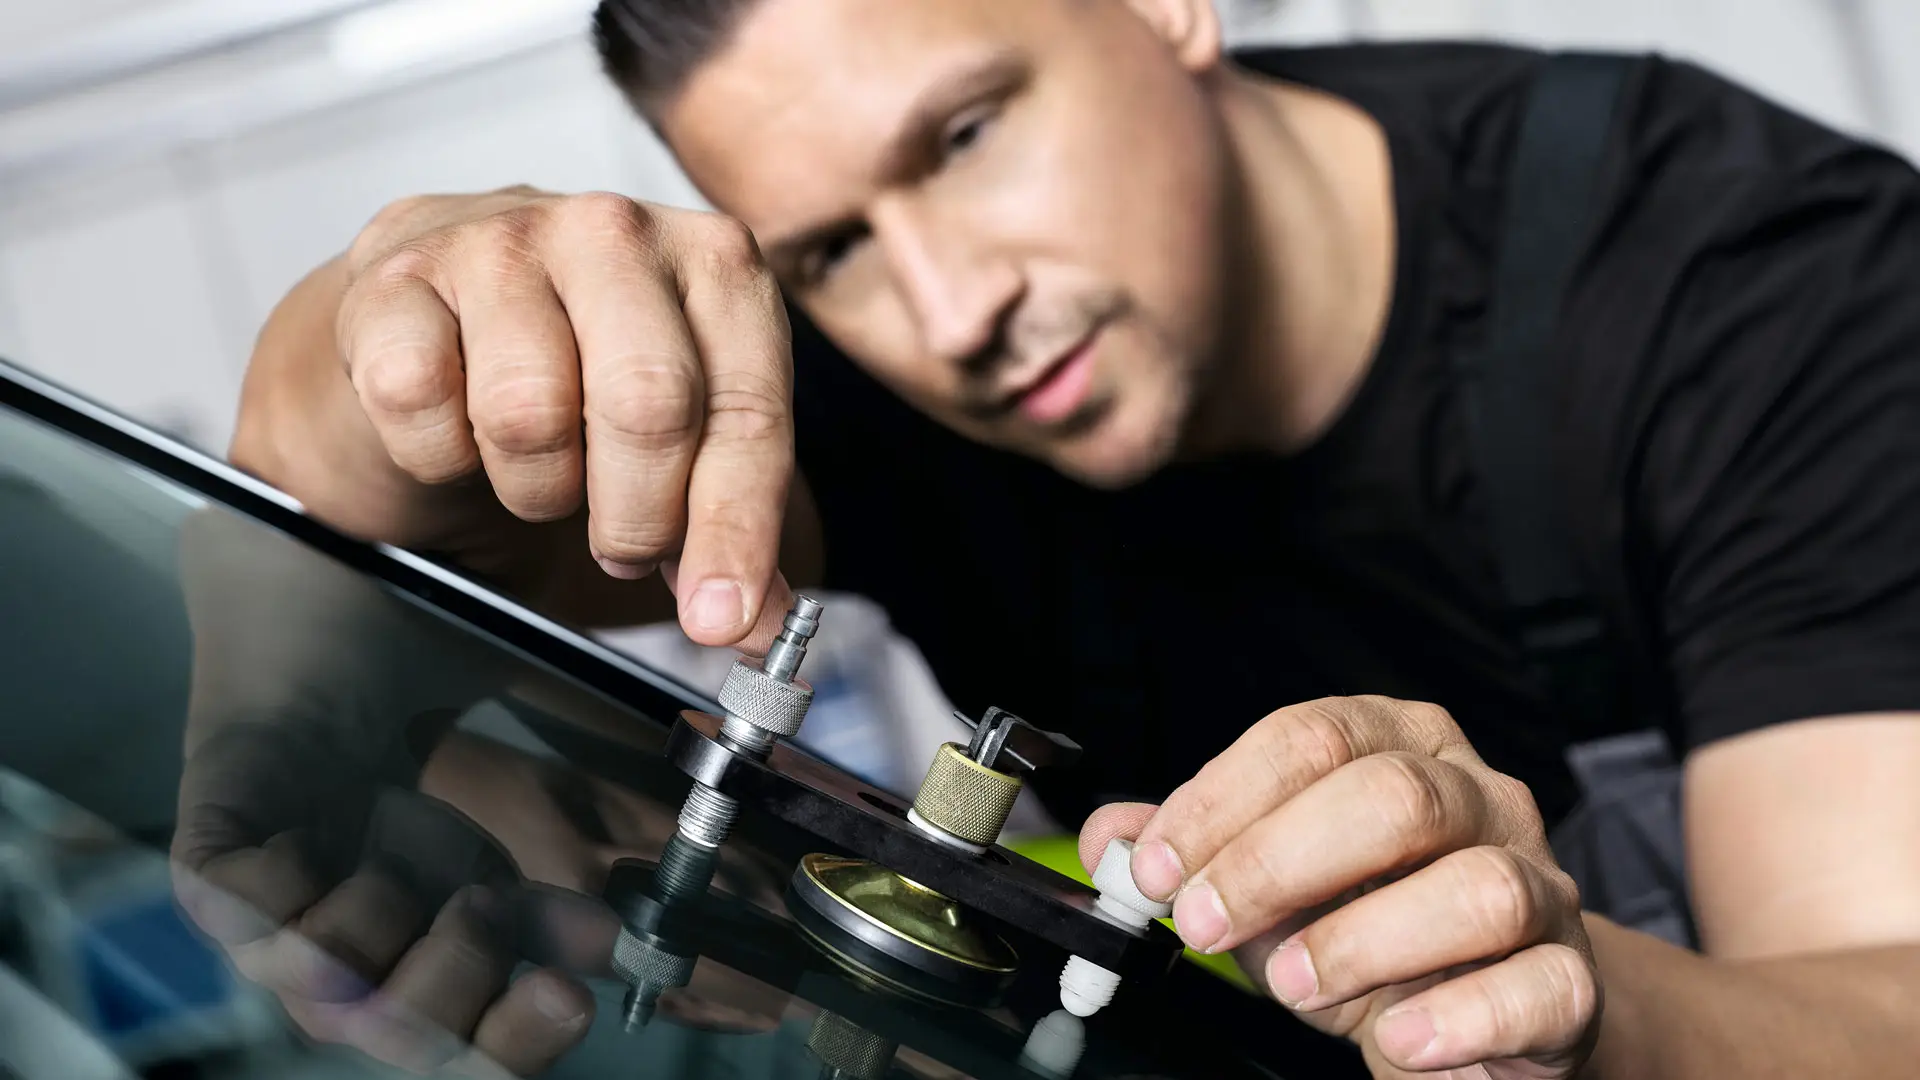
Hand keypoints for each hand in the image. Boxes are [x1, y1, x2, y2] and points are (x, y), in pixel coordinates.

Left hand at [172, 509, 601, 1075]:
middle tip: (506, 915)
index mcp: (438, 911)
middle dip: (467, 1006)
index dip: (526, 1029)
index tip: (580, 992)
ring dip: (396, 952)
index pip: (475, 1026)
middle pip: (402, 1036)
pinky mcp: (216, 853)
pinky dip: (288, 902)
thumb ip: (619, 801)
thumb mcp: (544, 738)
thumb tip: (713, 846)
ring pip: (324, 997)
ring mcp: (282, 898)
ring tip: (449, 880)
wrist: (336, 562)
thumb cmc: (438, 654)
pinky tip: (326, 845)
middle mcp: (362, 924)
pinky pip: (238, 920)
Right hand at [306, 186, 795, 644]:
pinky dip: (439, 455)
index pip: (748, 407)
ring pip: (529, 415)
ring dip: (535, 486)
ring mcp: (497, 241)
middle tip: (623, 547)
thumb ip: (729, 525)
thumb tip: (755, 620)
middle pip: (647, 404)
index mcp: (715, 262)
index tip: (724, 617)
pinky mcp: (394, 278)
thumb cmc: (572, 377)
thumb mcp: (677, 442)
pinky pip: (420, 402)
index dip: (736, 526)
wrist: (428, 328)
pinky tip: (458, 436)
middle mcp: (613, 232)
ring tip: (538, 473)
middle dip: (638, 515)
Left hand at [1084, 696, 1599, 1078]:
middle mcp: (1478, 797)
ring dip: (1363, 940)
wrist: (1490, 1008)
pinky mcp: (1571, 980)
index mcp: (1400, 744)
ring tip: (1296, 985)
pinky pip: (1537, 988)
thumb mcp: (1272, 886)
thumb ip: (1194, 854)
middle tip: (1206, 924)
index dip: (1221, 802)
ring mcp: (1539, 884)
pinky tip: (1395, 1037)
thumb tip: (1111, 839)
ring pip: (1476, 887)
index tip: (1157, 868)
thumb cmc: (1373, 928)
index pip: (1310, 737)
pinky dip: (1458, 1018)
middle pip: (1393, 797)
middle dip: (1276, 861)